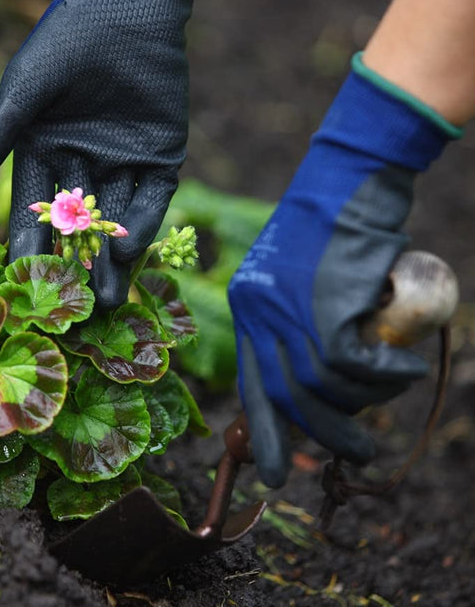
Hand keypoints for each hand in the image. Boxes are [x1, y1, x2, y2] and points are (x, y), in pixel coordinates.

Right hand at [0, 0, 227, 308]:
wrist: (127, 8)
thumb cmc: (66, 42)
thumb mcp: (26, 88)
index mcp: (44, 153)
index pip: (32, 209)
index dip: (27, 244)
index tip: (22, 282)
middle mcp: (83, 166)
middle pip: (77, 228)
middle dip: (75, 267)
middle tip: (71, 312)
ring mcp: (123, 165)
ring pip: (117, 223)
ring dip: (112, 262)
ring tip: (106, 303)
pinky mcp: (161, 159)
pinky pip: (151, 200)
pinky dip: (143, 227)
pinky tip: (132, 258)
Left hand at [227, 61, 454, 487]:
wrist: (352, 176)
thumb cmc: (337, 226)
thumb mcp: (306, 278)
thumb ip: (304, 323)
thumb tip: (323, 382)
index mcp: (248, 305)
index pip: (251, 383)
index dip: (265, 432)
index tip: (275, 474)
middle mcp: (259, 310)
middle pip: (286, 395)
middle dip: (320, 434)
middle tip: (355, 454)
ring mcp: (288, 308)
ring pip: (323, 386)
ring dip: (362, 405)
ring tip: (385, 396)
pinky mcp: (324, 304)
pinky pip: (355, 365)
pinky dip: (385, 376)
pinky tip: (403, 369)